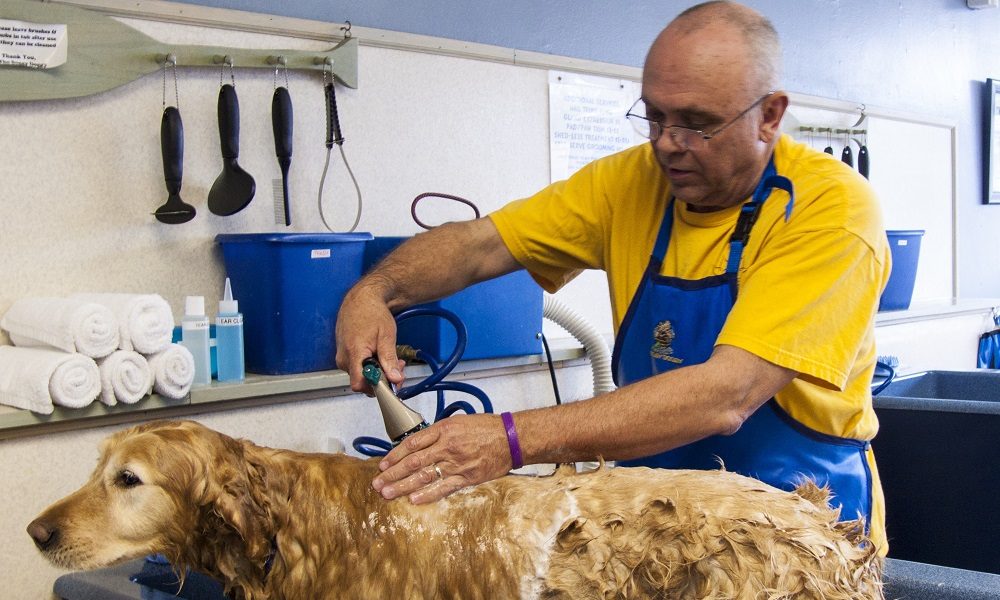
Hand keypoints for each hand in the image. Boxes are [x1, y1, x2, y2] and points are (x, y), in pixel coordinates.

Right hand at [335, 284, 405, 391]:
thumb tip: (395, 379)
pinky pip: (359, 369)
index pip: (359, 384)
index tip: (391, 383)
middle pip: (363, 382)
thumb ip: (389, 359)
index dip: (377, 387)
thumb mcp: (385, 335)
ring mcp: (343, 358)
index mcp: (353, 353)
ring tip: (392, 359)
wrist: (361, 299)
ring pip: (362, 376)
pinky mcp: (345, 356)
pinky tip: (381, 356)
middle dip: (383, 379)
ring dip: (379, 372)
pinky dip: (373, 367)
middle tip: (398, 368)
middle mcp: (344, 359)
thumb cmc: (372, 312)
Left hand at [372, 413, 512, 502]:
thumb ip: (438, 433)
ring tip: (388, 494)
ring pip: (424, 476)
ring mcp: (456, 463)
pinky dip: (427, 495)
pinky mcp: (466, 477)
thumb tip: (417, 445)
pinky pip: (443, 488)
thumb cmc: (485, 428)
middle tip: (377, 483)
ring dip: (403, 486)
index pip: (412, 444)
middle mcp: (447, 446)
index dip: (394, 455)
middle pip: (413, 462)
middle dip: (393, 474)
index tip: (383, 465)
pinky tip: (413, 500)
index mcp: (443, 430)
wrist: (511, 438)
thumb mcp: (458, 422)